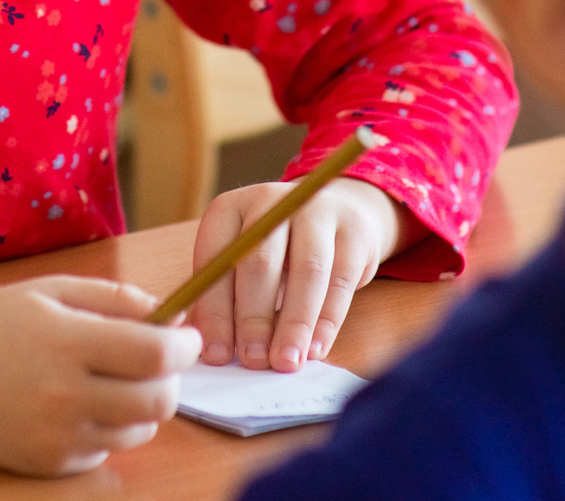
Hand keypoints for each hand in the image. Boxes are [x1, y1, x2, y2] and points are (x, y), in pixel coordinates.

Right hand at [0, 277, 198, 475]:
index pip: (155, 353)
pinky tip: (80, 403)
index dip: (183, 345)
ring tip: (114, 380)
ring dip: (143, 405)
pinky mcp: (48, 464)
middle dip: (171, 378)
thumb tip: (168, 313)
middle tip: (158, 361)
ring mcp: (56, 435)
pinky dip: (109, 427)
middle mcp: (64, 394)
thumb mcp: (50, 291)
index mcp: (67, 342)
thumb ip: (114, 297)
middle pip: (158, 400)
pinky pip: (106, 450)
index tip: (186, 337)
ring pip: (139, 429)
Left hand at [186, 178, 410, 371]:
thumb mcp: (242, 261)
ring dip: (294, 323)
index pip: (215, 259)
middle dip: (253, 318)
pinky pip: (340, 280)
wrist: (339, 212)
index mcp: (230, 209)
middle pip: (259, 262)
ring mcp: (316, 213)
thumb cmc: (278, 250)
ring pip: (306, 271)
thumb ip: (224, 298)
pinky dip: (327, 321)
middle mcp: (271, 202)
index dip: (214, 310)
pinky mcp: (354, 231)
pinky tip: (315, 349)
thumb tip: (210, 349)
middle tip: (252, 361)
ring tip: (286, 362)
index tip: (217, 355)